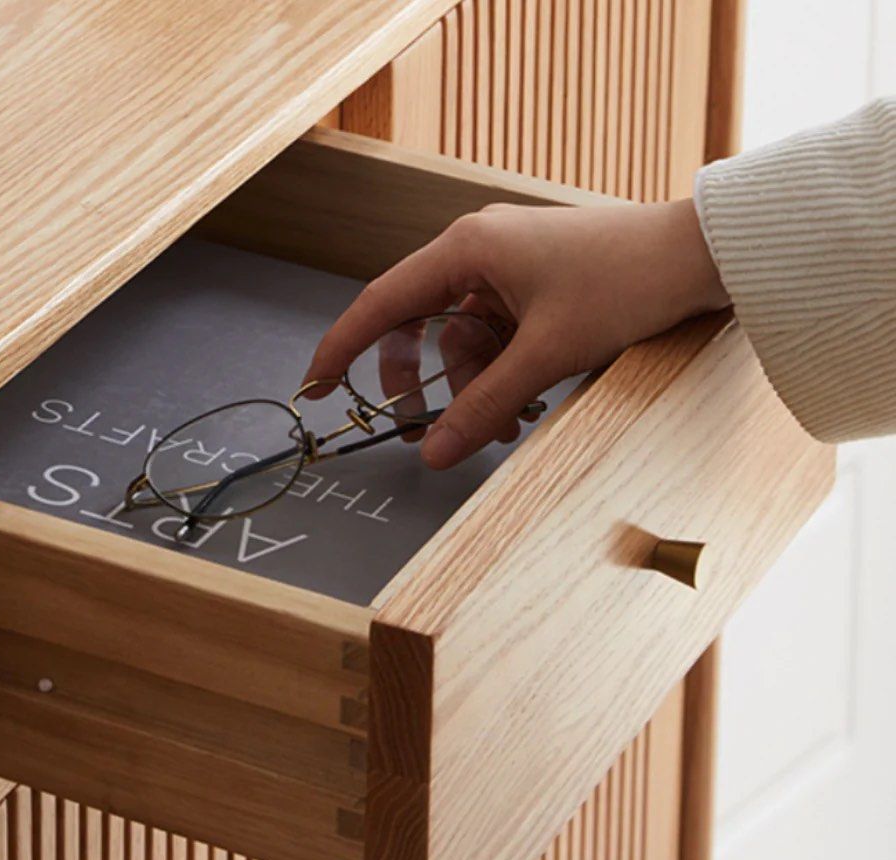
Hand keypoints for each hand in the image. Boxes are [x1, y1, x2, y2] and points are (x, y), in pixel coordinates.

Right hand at [304, 198, 729, 468]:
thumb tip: (435, 454)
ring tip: (504, 426)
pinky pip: (497, 339)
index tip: (314, 386)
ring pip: (463, 340)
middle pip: (419, 327)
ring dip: (475, 388)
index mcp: (466, 249)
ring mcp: (508, 271)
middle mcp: (478, 253)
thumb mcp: (546, 354)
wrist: (701, 256)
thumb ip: (483, 406)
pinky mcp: (534, 288)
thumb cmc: (625, 283)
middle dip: (421, 382)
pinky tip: (525, 406)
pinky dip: (503, 375)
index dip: (342, 347)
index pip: (382, 303)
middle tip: (419, 430)